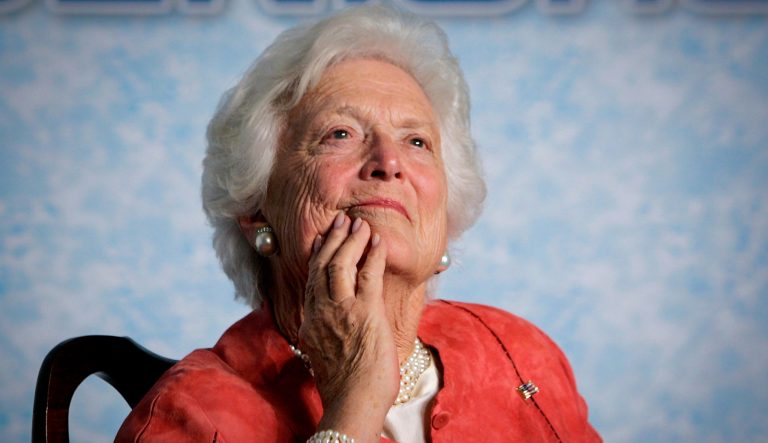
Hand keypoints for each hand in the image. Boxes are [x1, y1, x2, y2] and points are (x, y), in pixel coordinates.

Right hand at [299, 211, 398, 441]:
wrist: (353, 404)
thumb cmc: (345, 388)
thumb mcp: (324, 356)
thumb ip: (324, 335)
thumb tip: (332, 329)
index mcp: (310, 322)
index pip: (312, 280)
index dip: (319, 255)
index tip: (324, 238)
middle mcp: (320, 312)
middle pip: (322, 266)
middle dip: (333, 240)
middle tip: (343, 221)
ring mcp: (341, 311)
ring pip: (340, 264)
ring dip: (351, 241)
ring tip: (360, 224)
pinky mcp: (365, 313)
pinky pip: (368, 275)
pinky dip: (373, 255)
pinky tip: (378, 242)